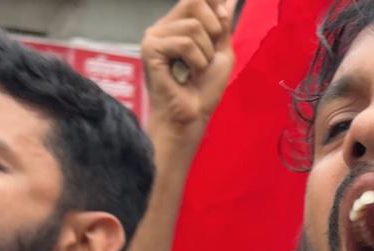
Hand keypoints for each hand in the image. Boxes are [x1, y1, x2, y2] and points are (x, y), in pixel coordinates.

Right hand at [141, 0, 235, 139]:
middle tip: (209, 54)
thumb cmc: (204, 89)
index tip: (223, 18)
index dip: (213, 3)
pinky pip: (184, 43)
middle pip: (193, 1)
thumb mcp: (220, 53)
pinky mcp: (150, 48)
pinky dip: (196, 60)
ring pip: (193, 26)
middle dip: (213, 27)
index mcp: (178, 25)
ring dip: (205, 53)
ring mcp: (155, 36)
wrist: (192, 115)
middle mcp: (164, 27)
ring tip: (197, 69)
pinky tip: (188, 73)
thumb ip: (222, 26)